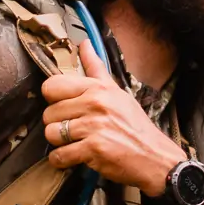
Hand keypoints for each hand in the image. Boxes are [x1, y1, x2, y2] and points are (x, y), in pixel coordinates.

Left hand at [42, 47, 186, 195]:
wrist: (154, 157)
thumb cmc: (135, 127)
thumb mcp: (118, 93)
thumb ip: (96, 69)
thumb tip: (84, 44)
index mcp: (98, 88)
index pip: (52, 86)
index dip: (53, 99)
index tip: (63, 106)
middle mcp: (95, 104)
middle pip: (49, 113)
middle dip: (57, 124)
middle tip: (74, 130)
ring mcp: (93, 127)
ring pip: (51, 134)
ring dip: (59, 143)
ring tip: (75, 143)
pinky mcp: (93, 149)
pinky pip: (59, 155)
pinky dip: (63, 160)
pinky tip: (75, 157)